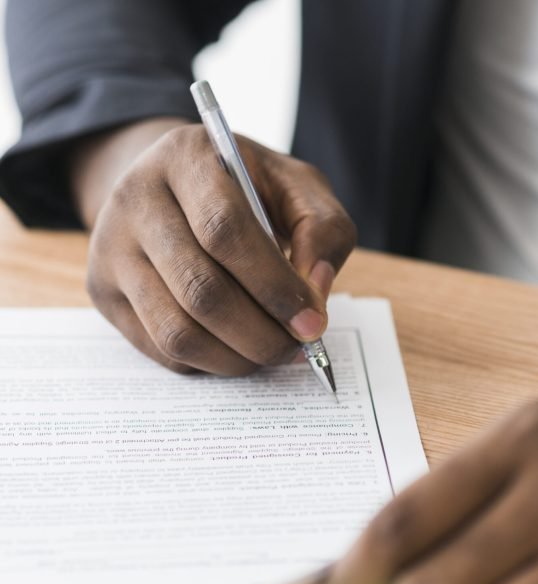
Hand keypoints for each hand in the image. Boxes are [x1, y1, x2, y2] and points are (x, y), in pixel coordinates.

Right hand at [80, 122, 354, 374]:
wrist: (177, 184)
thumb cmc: (251, 188)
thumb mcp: (298, 187)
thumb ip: (323, 230)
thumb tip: (315, 293)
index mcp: (187, 158)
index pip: (224, 229)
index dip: (274, 285)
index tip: (312, 321)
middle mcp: (136, 198)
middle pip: (200, 289)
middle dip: (261, 333)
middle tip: (299, 346)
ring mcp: (111, 248)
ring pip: (176, 330)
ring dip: (237, 357)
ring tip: (273, 352)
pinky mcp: (104, 291)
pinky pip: (160, 348)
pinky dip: (210, 362)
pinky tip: (238, 348)